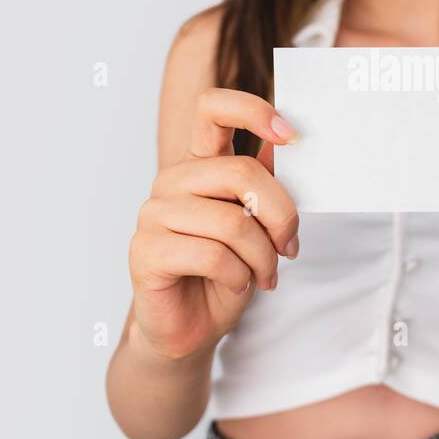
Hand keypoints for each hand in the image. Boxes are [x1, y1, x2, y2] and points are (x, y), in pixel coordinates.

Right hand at [127, 88, 300, 360]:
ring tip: (265, 274)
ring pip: (231, 220)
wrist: (192, 329)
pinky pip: (211, 254)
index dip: (252, 110)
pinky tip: (238, 283)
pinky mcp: (146, 250)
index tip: (292, 135)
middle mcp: (173, 182)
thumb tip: (281, 143)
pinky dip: (239, 274)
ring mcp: (154, 214)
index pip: (213, 109)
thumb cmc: (225, 274)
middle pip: (240, 172)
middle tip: (289, 247)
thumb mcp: (258, 226)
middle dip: (281, 215)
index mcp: (200, 165)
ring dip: (262, 255)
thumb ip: (264, 185)